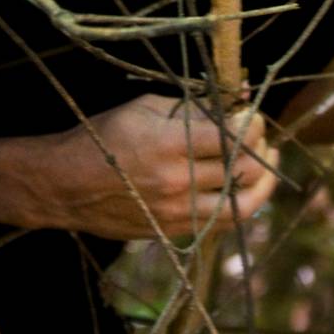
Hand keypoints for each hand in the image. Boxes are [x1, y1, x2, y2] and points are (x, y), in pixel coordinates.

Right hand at [42, 94, 278, 239]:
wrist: (65, 185)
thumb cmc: (105, 136)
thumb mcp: (146, 107)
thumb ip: (194, 106)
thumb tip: (237, 101)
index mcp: (170, 144)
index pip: (233, 136)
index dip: (253, 124)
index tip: (253, 113)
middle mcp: (177, 182)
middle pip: (243, 170)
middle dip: (261, 148)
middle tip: (261, 135)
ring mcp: (176, 212)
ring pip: (241, 204)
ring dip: (262, 181)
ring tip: (268, 163)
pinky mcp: (172, 232)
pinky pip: (220, 223)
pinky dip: (240, 204)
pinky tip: (245, 187)